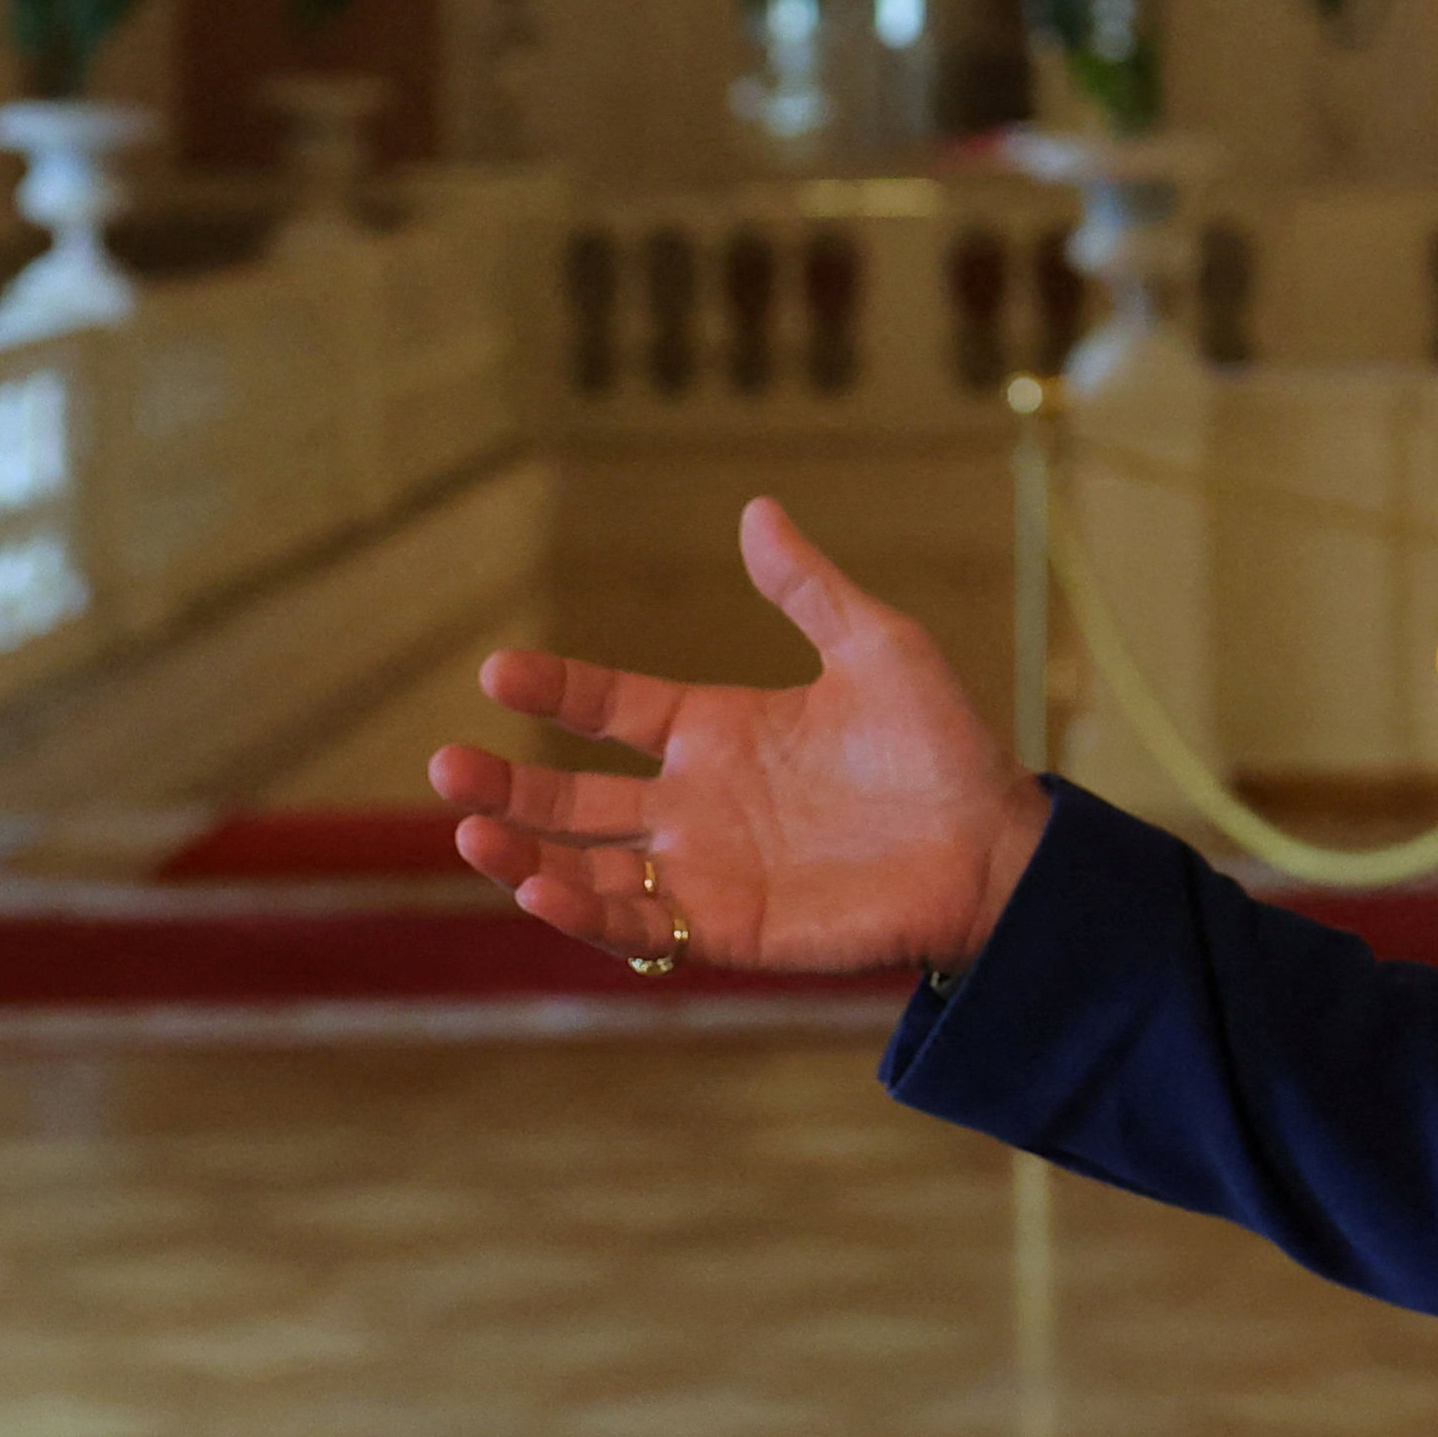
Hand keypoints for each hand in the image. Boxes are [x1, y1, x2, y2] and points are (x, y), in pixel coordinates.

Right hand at [427, 497, 1044, 978]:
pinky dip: (584, 913)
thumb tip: (756, 507)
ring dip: (523, 857)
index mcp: (717, 730)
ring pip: (584, 867)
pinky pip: (638, 926)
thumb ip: (807, 588)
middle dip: (503, 788)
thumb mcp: (876, 647)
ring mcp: (704, 869)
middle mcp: (695, 803)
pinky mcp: (727, 928)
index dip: (555, 692)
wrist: (994, 844)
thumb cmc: (942, 747)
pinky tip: (542, 890)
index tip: (497, 672)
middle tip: (443, 765)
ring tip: (468, 835)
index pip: (609, 709)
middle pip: (571, 799)